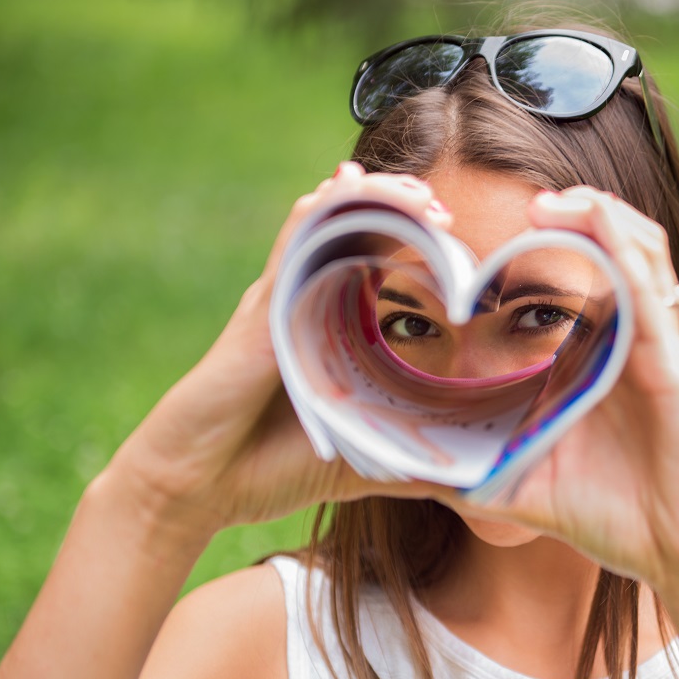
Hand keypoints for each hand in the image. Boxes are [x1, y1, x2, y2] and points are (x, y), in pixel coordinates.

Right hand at [105, 162, 451, 545]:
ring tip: (417, 192)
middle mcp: (306, 305)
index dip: (418, 244)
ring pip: (329, 229)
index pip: (378, 268)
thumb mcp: (366, 463)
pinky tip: (343, 187)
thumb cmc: (272, 472)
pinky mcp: (259, 313)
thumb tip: (478, 484)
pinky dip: (316, 213)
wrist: (199, 491)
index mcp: (332, 331)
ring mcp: (281, 303)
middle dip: (403, 212)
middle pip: (358, 235)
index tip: (460, 242)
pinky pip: (290, 246)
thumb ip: (416, 464)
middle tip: (445, 209)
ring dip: (373, 201)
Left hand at [446, 187, 678, 594]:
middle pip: (616, 249)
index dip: (548, 247)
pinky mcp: (673, 365)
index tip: (490, 238)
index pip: (579, 283)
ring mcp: (655, 350)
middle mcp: (630, 344)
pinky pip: (649, 290)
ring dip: (600, 215)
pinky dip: (623, 248)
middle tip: (530, 202)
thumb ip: (470, 472)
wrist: (678, 559)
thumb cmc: (613, 521)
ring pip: (640, 252)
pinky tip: (590, 221)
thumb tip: (401, 477)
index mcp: (598, 363)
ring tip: (553, 203)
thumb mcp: (523, 487)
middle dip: (577, 212)